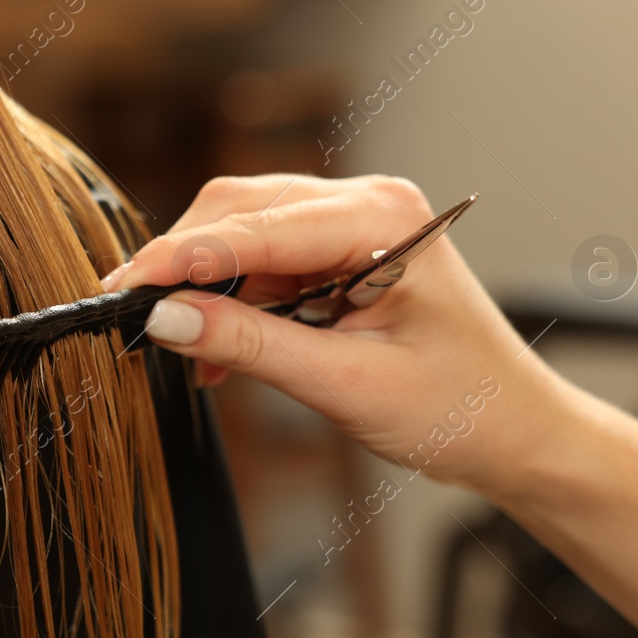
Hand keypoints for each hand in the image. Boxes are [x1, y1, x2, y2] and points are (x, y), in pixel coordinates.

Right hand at [106, 174, 581, 492]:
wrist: (517, 433)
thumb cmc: (461, 409)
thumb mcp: (347, 385)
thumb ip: (253, 347)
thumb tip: (168, 320)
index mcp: (381, 220)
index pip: (250, 227)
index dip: (176, 259)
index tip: (120, 291)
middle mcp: (367, 204)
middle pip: (237, 211)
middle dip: (181, 264)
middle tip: (132, 318)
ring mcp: (354, 225)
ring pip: (243, 233)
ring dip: (204, 288)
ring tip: (184, 349)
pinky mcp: (341, 254)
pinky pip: (263, 263)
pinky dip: (231, 303)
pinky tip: (219, 353)